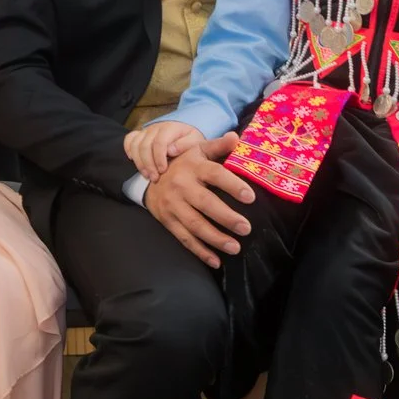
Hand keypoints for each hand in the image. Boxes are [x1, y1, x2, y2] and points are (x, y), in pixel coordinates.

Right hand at [124, 120, 204, 180]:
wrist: (187, 135)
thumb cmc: (192, 142)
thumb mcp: (196, 142)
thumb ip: (185, 145)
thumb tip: (170, 151)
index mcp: (170, 128)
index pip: (159, 142)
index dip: (158, 158)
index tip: (163, 170)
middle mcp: (156, 128)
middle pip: (144, 145)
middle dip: (148, 164)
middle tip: (154, 178)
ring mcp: (146, 131)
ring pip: (135, 144)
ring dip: (139, 162)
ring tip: (146, 175)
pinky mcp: (140, 135)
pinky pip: (129, 140)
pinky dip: (128, 150)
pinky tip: (132, 160)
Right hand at [145, 137, 253, 268]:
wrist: (148, 176)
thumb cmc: (182, 163)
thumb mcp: (197, 150)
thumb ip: (218, 146)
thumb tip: (237, 137)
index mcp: (193, 167)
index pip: (215, 175)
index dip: (233, 185)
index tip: (250, 197)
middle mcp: (182, 186)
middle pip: (206, 204)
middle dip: (227, 218)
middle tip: (247, 228)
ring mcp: (173, 205)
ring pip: (195, 225)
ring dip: (216, 238)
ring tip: (235, 247)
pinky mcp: (167, 221)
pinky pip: (184, 238)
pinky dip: (200, 251)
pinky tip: (216, 261)